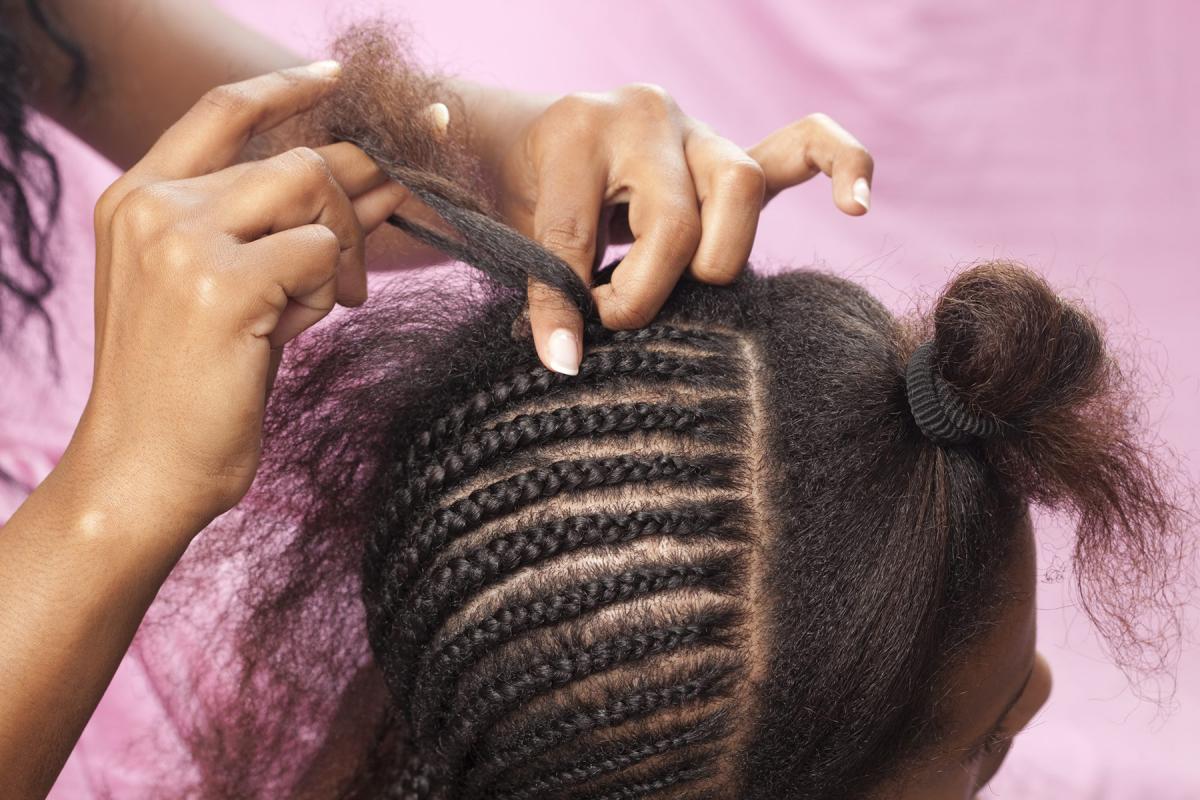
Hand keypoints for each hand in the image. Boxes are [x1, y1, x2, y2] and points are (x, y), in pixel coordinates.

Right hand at [73, 62, 409, 530]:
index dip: (287, 86)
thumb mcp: (227, 285)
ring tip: (323, 303)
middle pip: (296, 158)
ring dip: (341, 250)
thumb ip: (279, 226)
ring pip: (314, 190)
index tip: (341, 77)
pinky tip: (296, 327)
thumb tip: (372, 179)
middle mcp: (153, 204)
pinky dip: (327, 290)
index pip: (222, 109)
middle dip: (356, 200)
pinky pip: (319, 252)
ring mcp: (181, 238)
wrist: (145, 468)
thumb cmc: (192, 384)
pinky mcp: (219, 282)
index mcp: (140, 196)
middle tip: (373, 250)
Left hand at [465, 83, 873, 373]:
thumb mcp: (515, 229)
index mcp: (577, 132)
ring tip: (688, 286)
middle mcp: (647, 118)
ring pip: (741, 189)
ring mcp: (699, 132)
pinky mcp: (736, 152)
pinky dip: (841, 166)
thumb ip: (543, 283)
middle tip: (617, 315)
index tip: (562, 354)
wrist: (540, 140)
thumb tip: (567, 361)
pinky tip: (855, 205)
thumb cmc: (526, 192)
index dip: (568, 300)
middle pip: (677, 219)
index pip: (578, 231)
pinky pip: (803, 145)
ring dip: (718, 259)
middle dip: (650, 287)